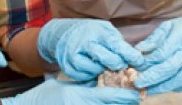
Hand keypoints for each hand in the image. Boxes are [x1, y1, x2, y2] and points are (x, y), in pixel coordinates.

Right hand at [1, 79, 141, 104]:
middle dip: (125, 103)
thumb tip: (101, 79)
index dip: (126, 95)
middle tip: (134, 99)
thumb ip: (84, 84)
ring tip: (124, 102)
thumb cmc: (44, 97)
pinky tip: (107, 104)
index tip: (137, 94)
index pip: (110, 96)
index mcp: (81, 98)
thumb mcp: (65, 86)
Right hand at [37, 19, 144, 80]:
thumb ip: (118, 41)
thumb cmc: (89, 32)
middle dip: (117, 64)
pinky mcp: (67, 65)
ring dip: (103, 70)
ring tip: (104, 65)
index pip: (115, 43)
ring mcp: (73, 54)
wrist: (62, 34)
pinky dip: (90, 75)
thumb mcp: (104, 29)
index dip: (129, 54)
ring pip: (95, 70)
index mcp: (96, 31)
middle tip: (121, 65)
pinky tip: (92, 68)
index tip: (139, 61)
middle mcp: (84, 42)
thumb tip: (134, 56)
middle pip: (105, 58)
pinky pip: (83, 76)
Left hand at [134, 6, 181, 93]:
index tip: (135, 67)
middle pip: (170, 68)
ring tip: (148, 90)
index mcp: (180, 37)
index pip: (162, 53)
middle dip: (153, 78)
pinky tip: (165, 87)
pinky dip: (176, 87)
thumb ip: (154, 38)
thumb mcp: (170, 26)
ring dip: (163, 87)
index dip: (148, 62)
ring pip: (180, 79)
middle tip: (138, 83)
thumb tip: (138, 50)